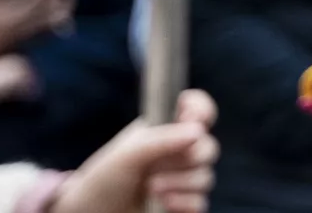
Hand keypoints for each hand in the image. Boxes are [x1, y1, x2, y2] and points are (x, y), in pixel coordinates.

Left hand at [56, 89, 217, 212]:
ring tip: (151, 190)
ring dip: (179, 185)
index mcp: (166, 130)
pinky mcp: (184, 204)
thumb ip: (161, 139)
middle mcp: (178, 152)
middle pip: (208, 147)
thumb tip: (197, 131)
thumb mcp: (127, 155)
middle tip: (155, 169)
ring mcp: (183, 180)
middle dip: (186, 159)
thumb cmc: (103, 181)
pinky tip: (163, 204)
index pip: (197, 108)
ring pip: (206, 177)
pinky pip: (200, 202)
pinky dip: (183, 203)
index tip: (192, 120)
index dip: (201, 109)